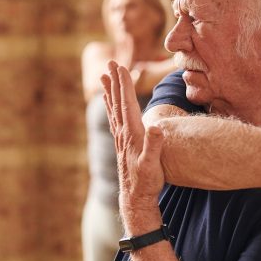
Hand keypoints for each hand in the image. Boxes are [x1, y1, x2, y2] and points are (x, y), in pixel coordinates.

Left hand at [103, 61, 165, 232]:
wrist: (135, 197)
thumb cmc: (147, 182)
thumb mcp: (153, 164)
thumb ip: (154, 145)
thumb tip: (156, 127)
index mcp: (132, 134)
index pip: (127, 104)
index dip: (124, 85)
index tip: (120, 67)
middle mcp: (123, 133)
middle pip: (117, 102)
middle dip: (115, 82)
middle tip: (110, 63)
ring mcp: (121, 138)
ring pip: (114, 109)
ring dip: (110, 91)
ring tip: (104, 76)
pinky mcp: (122, 143)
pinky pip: (114, 119)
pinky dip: (111, 106)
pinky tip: (108, 100)